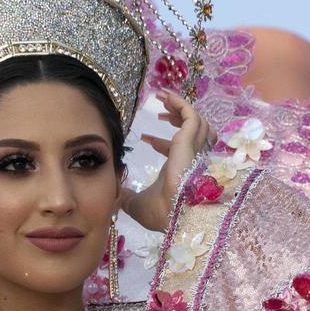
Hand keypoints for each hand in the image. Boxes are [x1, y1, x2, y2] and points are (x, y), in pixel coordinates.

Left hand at [122, 90, 218, 231]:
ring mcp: (193, 149)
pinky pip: (191, 116)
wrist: (174, 214)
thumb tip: (114, 193)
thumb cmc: (161, 212)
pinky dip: (180, 104)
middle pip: (191, 132)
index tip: (145, 139)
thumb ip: (126, 196)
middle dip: (176, 119)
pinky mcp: (191, 140)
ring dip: (180, 107)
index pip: (175, 152)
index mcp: (179, 172)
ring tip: (163, 97)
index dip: (161, 144)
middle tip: (160, 112)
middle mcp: (190, 159)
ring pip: (196, 121)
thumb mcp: (136, 204)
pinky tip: (165, 96)